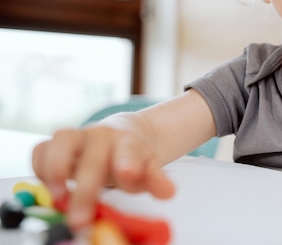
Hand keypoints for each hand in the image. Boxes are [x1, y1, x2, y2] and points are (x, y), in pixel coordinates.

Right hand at [32, 126, 175, 229]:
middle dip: (86, 188)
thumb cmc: (131, 158)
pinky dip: (39, 167)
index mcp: (127, 142)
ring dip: (56, 171)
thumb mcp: (148, 169)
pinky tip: (48, 188)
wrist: (120, 135)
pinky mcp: (55, 143)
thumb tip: (168, 192)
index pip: (129, 149)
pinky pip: (40, 149)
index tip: (128, 174)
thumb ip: (156, 180)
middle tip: (80, 219)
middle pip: (92, 157)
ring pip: (61, 142)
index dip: (128, 161)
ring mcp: (77, 137)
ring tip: (58, 197)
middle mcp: (101, 136)